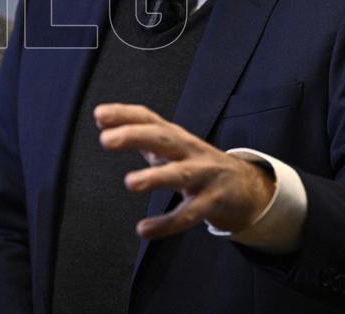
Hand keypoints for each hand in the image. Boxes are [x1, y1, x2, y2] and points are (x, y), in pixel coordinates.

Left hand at [95, 103, 274, 239]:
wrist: (244, 186)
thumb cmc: (195, 162)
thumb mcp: (168, 144)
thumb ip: (137, 132)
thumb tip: (101, 117)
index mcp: (174, 135)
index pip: (149, 118)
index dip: (125, 114)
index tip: (100, 115)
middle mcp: (188, 150)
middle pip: (163, 138)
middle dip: (135, 137)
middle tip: (107, 141)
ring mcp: (203, 175)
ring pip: (179, 174)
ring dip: (155, 178)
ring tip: (130, 183)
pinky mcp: (211, 202)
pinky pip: (188, 214)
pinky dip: (166, 224)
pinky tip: (144, 230)